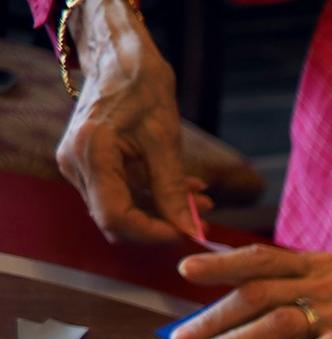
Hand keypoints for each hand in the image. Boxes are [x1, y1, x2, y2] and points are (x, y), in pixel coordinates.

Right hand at [57, 0, 201, 242]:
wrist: (120, 56)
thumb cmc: (142, 86)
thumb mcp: (166, 140)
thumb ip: (174, 189)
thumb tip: (191, 230)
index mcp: (90, 154)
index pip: (116, 218)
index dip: (153, 233)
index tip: (188, 232)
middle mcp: (75, 164)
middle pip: (116, 219)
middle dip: (160, 224)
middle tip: (201, 215)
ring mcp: (78, 165)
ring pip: (122, 208)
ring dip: (162, 210)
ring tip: (202, 199)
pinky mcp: (89, 164)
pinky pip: (121, 192)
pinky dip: (154, 195)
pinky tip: (186, 188)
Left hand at [172, 246, 331, 338]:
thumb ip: (302, 284)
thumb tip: (257, 294)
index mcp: (317, 267)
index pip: (259, 259)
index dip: (221, 263)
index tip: (185, 270)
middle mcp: (323, 284)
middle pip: (256, 294)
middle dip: (212, 315)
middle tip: (179, 336)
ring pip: (277, 322)